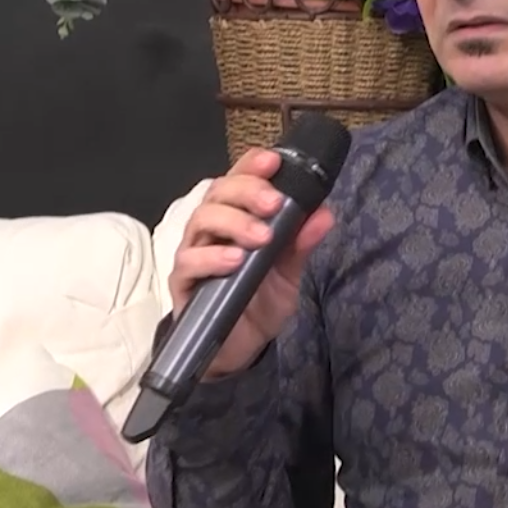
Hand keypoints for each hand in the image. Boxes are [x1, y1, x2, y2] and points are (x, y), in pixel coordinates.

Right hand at [170, 147, 334, 378]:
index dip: (253, 165)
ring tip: (261, 236)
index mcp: (238, 216)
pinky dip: (212, 257)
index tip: (274, 161)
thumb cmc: (261, 300)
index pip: (239, 179)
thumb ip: (302, 244)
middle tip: (274, 203)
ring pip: (201, 220)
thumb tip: (324, 214)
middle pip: (218, 193)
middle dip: (247, 191)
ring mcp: (195, 253)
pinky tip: (234, 261)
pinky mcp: (183, 282)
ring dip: (233, 222)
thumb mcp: (290, 272)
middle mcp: (212, 228)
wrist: (242, 347)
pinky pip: (189, 262)